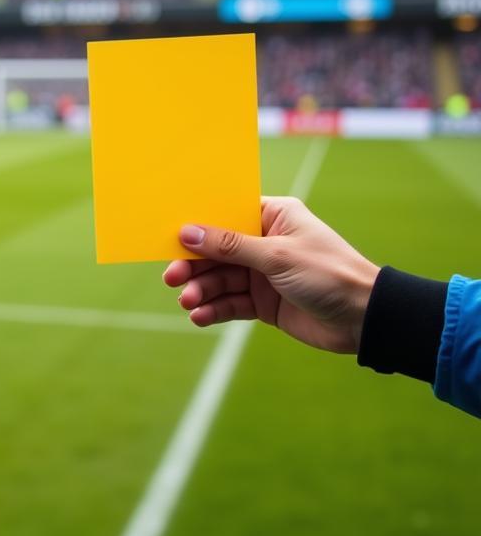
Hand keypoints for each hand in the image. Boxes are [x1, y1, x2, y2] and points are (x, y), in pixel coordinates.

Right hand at [163, 197, 379, 353]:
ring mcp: (263, 274)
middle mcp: (265, 243)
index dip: (198, 227)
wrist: (364, 319)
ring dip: (202, 290)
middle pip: (217, 251)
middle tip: (172, 278)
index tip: (171, 238)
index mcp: (273, 217)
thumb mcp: (276, 255)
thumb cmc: (329, 273)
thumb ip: (230, 246)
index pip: (226, 216)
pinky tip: (200, 316)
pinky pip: (231, 303)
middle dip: (194, 265)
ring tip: (188, 302)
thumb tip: (188, 232)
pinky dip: (214, 309)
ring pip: (220, 280)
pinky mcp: (264, 303)